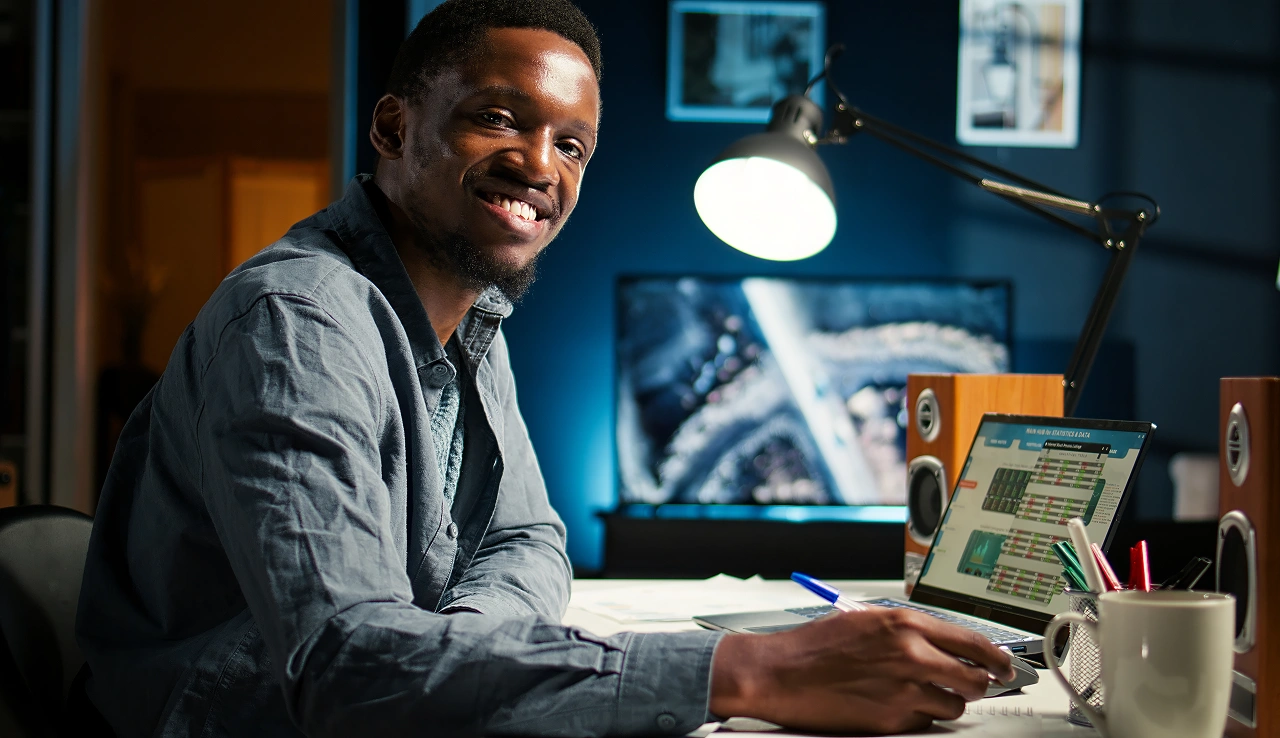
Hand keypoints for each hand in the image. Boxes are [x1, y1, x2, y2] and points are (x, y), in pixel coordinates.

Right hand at [709, 608, 1016, 734]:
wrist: (780, 672)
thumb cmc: (814, 647)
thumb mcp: (866, 621)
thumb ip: (908, 632)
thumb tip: (942, 646)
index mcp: (904, 624)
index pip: (973, 641)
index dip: (995, 657)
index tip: (1003, 664)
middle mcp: (911, 655)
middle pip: (974, 678)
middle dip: (977, 684)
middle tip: (973, 685)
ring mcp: (903, 690)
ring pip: (953, 705)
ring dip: (946, 703)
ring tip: (923, 696)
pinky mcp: (892, 720)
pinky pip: (924, 723)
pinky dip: (919, 718)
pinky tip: (898, 706)